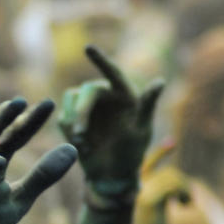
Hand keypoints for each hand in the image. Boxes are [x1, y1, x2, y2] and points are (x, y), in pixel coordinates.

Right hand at [58, 45, 163, 194]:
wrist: (112, 176)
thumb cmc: (132, 153)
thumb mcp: (142, 130)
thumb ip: (147, 105)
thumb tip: (160, 81)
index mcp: (123, 94)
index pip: (112, 73)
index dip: (100, 60)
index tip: (88, 48)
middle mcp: (104, 96)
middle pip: (85, 92)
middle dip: (81, 112)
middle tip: (80, 135)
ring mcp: (86, 107)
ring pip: (70, 101)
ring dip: (74, 122)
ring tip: (84, 143)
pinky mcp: (72, 120)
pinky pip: (63, 118)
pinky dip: (69, 133)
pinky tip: (83, 147)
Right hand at [134, 139, 190, 223]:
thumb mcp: (154, 209)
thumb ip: (160, 193)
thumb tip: (178, 181)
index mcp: (131, 187)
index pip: (146, 163)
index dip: (159, 152)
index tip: (172, 142)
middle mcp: (132, 187)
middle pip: (166, 172)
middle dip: (182, 183)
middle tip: (188, 200)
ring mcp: (138, 192)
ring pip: (171, 177)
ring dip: (184, 189)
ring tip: (186, 204)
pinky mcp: (148, 200)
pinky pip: (172, 185)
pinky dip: (183, 192)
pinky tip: (185, 205)